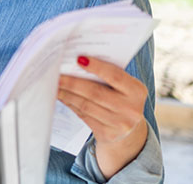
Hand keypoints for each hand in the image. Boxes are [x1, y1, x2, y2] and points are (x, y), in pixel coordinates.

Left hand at [58, 56, 147, 177]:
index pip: (115, 76)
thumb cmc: (123, 100)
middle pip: (96, 92)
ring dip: (67, 94)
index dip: (97, 67)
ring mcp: (119, 124)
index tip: (78, 59)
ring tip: (55, 85)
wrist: (130, 133)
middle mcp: (130, 109)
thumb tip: (78, 62)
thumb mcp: (125, 88)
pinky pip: (83, 116)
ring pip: (86, 105)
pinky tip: (62, 97)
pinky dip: (71, 104)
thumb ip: (109, 76)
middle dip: (74, 82)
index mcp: (137, 91)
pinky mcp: (107, 134)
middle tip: (57, 74)